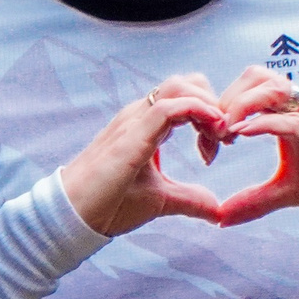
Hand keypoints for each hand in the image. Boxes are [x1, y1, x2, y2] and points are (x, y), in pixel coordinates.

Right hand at [58, 73, 230, 236]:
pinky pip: (169, 107)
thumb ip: (189, 199)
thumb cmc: (109, 204)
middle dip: (216, 103)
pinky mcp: (131, 136)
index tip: (221, 147)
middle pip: (188, 82)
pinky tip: (211, 132)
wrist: (73, 216)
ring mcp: (134, 121)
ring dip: (209, 105)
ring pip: (180, 86)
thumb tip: (216, 210)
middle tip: (225, 139)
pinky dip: (197, 112)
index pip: (188, 97)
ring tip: (220, 136)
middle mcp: (141, 115)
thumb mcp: (160, 200)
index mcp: (146, 124)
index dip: (212, 115)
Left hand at [212, 65, 298, 227]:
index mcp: (291, 111)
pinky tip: (245, 134)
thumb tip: (221, 218)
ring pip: (273, 87)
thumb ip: (256, 199)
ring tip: (225, 132)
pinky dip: (267, 123)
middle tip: (212, 134)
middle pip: (256, 76)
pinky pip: (295, 119)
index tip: (207, 138)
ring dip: (242, 104)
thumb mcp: (290, 192)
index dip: (223, 106)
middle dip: (226, 99)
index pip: (248, 89)